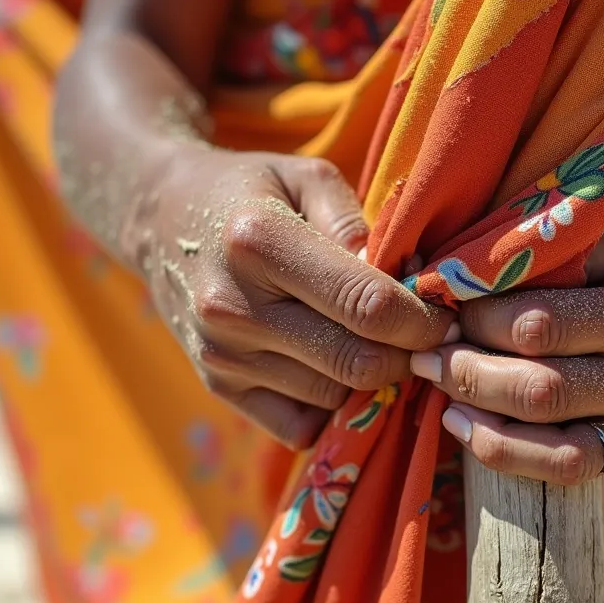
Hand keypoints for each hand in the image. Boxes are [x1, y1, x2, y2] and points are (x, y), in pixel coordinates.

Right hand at [129, 146, 455, 447]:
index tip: (445, 318)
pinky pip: (300, 426)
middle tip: (425, 339)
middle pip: (356, 362)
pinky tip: (331, 367)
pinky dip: (329, 407)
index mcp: (259, 242)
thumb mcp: (305, 176)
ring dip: (369, 380)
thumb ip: (356, 223)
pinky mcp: (219, 387)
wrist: (159, 218)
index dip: (421, 320)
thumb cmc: (250, 190)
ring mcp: (222, 355)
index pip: (365, 305)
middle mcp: (234, 306)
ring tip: (375, 343)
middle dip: (407, 356)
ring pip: (334, 398)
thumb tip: (402, 280)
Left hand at [409, 221, 603, 483]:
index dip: (480, 320)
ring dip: (477, 414)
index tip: (446, 307)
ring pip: (547, 436)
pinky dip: (502, 452)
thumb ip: (538, 250)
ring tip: (436, 387)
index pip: (542, 325)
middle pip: (541, 388)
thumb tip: (450, 273)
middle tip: (426, 353)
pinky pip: (560, 470)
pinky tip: (462, 424)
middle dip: (468, 370)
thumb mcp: (596, 238)